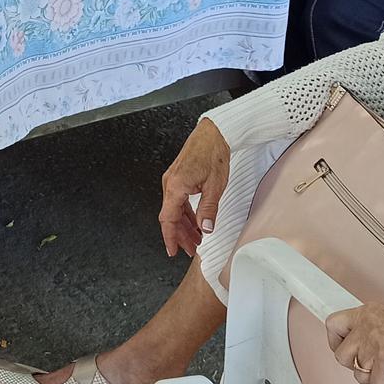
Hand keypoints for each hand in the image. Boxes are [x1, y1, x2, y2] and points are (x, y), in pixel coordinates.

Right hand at [159, 117, 230, 258]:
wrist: (213, 132)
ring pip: (174, 209)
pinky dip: (185, 213)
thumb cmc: (213, 153)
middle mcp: (170, 183)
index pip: (168, 219)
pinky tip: (195, 221)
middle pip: (170, 216)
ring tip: (196, 238)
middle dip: (180, 235)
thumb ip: (208, 209)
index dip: (170, 238)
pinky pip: (178, 200)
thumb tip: (205, 228)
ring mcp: (173, 179)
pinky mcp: (178, 176)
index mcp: (176, 187)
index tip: (172, 251)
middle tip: (192, 249)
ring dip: (184, 225)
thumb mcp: (215, 185)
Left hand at [324, 302, 383, 383]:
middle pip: (341, 356)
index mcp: (367, 313)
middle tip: (375, 367)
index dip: (337, 343)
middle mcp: (367, 326)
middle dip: (357, 367)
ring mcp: (376, 344)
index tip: (349, 352)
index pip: (333, 325)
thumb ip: (374, 330)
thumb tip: (364, 350)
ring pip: (360, 375)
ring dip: (376, 378)